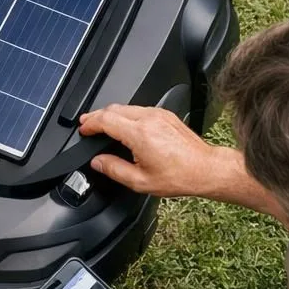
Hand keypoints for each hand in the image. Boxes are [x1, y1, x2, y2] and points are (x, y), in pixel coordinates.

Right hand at [79, 105, 228, 197]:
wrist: (205, 168)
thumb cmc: (179, 175)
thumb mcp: (140, 181)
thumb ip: (114, 169)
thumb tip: (98, 162)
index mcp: (140, 134)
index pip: (106, 120)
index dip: (90, 123)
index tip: (83, 129)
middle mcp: (149, 119)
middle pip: (114, 109)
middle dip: (97, 116)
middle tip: (87, 125)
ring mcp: (159, 114)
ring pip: (127, 107)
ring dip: (111, 114)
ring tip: (102, 125)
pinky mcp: (166, 115)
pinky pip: (140, 109)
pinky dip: (126, 115)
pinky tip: (124, 125)